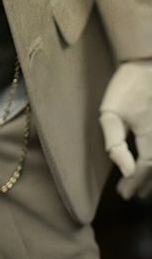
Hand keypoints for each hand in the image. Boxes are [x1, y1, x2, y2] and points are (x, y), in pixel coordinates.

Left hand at [99, 60, 151, 199]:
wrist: (147, 63)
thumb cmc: (127, 86)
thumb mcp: (111, 112)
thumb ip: (115, 142)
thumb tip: (125, 170)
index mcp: (150, 138)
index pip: (144, 168)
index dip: (134, 182)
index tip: (123, 193)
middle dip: (146, 182)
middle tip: (135, 194)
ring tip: (145, 186)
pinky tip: (151, 163)